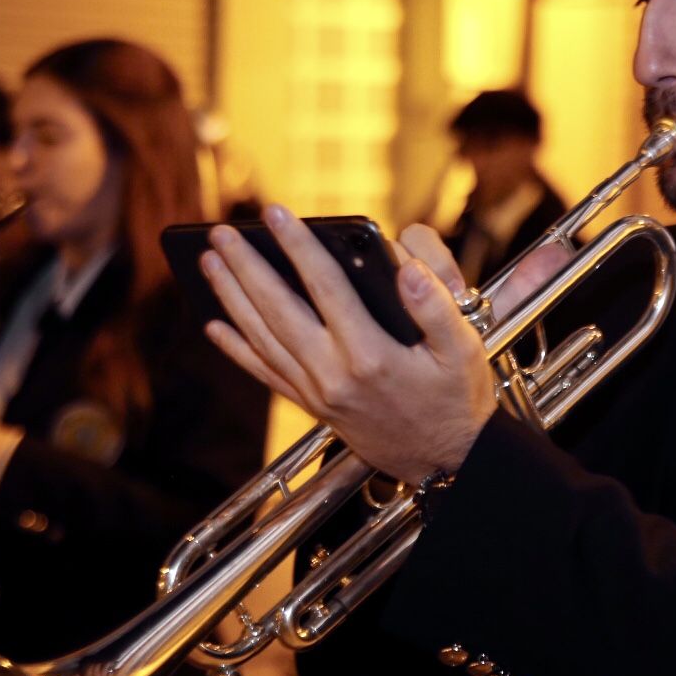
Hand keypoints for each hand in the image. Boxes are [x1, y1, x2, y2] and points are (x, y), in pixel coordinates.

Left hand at [199, 208, 569, 482]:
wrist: (449, 461)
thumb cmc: (457, 398)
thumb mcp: (465, 349)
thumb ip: (436, 305)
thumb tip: (406, 265)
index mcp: (372, 355)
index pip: (326, 288)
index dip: (299, 246)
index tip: (275, 213)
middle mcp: (336, 375)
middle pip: (278, 310)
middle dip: (247, 266)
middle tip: (222, 231)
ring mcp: (319, 393)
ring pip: (263, 338)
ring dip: (232, 297)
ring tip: (210, 262)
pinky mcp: (314, 407)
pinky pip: (266, 373)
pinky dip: (237, 349)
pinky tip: (215, 326)